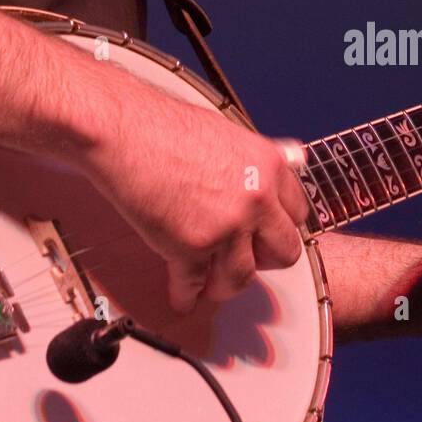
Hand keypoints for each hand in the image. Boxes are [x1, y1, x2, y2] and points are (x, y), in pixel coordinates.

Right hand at [80, 67, 308, 314]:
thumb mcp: (226, 132)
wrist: (123, 130)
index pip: (298, 212)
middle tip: (244, 257)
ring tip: (210, 282)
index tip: (266, 233)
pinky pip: (193, 286)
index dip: (278, 225)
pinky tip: (182, 296)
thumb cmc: (162, 125)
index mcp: (268, 166)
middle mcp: (256, 199)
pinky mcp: (191, 248)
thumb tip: (289, 159)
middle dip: (262, 259)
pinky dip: (185, 295)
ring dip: (224, 284)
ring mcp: (226, 226)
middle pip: (283, 252)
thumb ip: (256, 157)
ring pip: (242, 278)